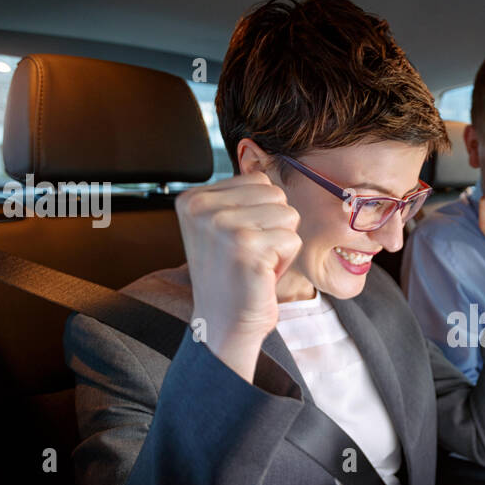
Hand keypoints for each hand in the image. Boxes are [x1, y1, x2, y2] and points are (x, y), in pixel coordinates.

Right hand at [174, 171, 301, 381]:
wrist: (223, 325)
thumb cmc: (232, 277)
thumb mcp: (223, 227)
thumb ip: (238, 196)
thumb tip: (262, 159)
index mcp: (192, 198)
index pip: (257, 179)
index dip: (261, 214)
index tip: (239, 242)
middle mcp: (202, 207)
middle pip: (276, 194)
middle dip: (274, 227)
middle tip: (250, 256)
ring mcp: (222, 226)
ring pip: (288, 215)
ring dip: (280, 244)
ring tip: (255, 264)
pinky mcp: (246, 247)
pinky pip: (292, 239)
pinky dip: (285, 261)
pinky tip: (261, 275)